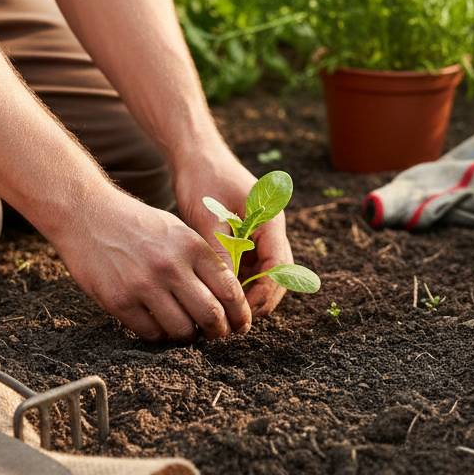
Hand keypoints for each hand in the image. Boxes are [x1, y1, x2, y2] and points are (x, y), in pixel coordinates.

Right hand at [50, 182, 250, 341]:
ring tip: (186, 329)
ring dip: (189, 336)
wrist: (87, 215)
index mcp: (191, 246)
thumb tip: (227, 299)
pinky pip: (151, 333)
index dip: (240, 314)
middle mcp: (171, 266)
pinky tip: (159, 324)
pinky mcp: (120, 301)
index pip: (229, 290)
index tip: (240, 324)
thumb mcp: (177, 230)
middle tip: (218, 335)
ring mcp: (144, 285)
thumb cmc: (136, 224)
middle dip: (220, 332)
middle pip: (211, 316)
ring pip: (182, 331)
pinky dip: (160, 335)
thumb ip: (201, 260)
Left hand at [174, 151, 293, 318]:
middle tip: (235, 321)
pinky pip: (249, 266)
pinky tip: (219, 296)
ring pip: (264, 273)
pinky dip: (239, 282)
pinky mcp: (246, 235)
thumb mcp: (210, 218)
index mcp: (270, 221)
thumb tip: (227, 292)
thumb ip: (222, 253)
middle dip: (260, 300)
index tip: (242, 312)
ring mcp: (260, 233)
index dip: (264, 294)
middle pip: (278, 275)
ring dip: (250, 293)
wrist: (194, 154)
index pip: (279, 268)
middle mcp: (270, 229)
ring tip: (226, 312)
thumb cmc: (202, 179)